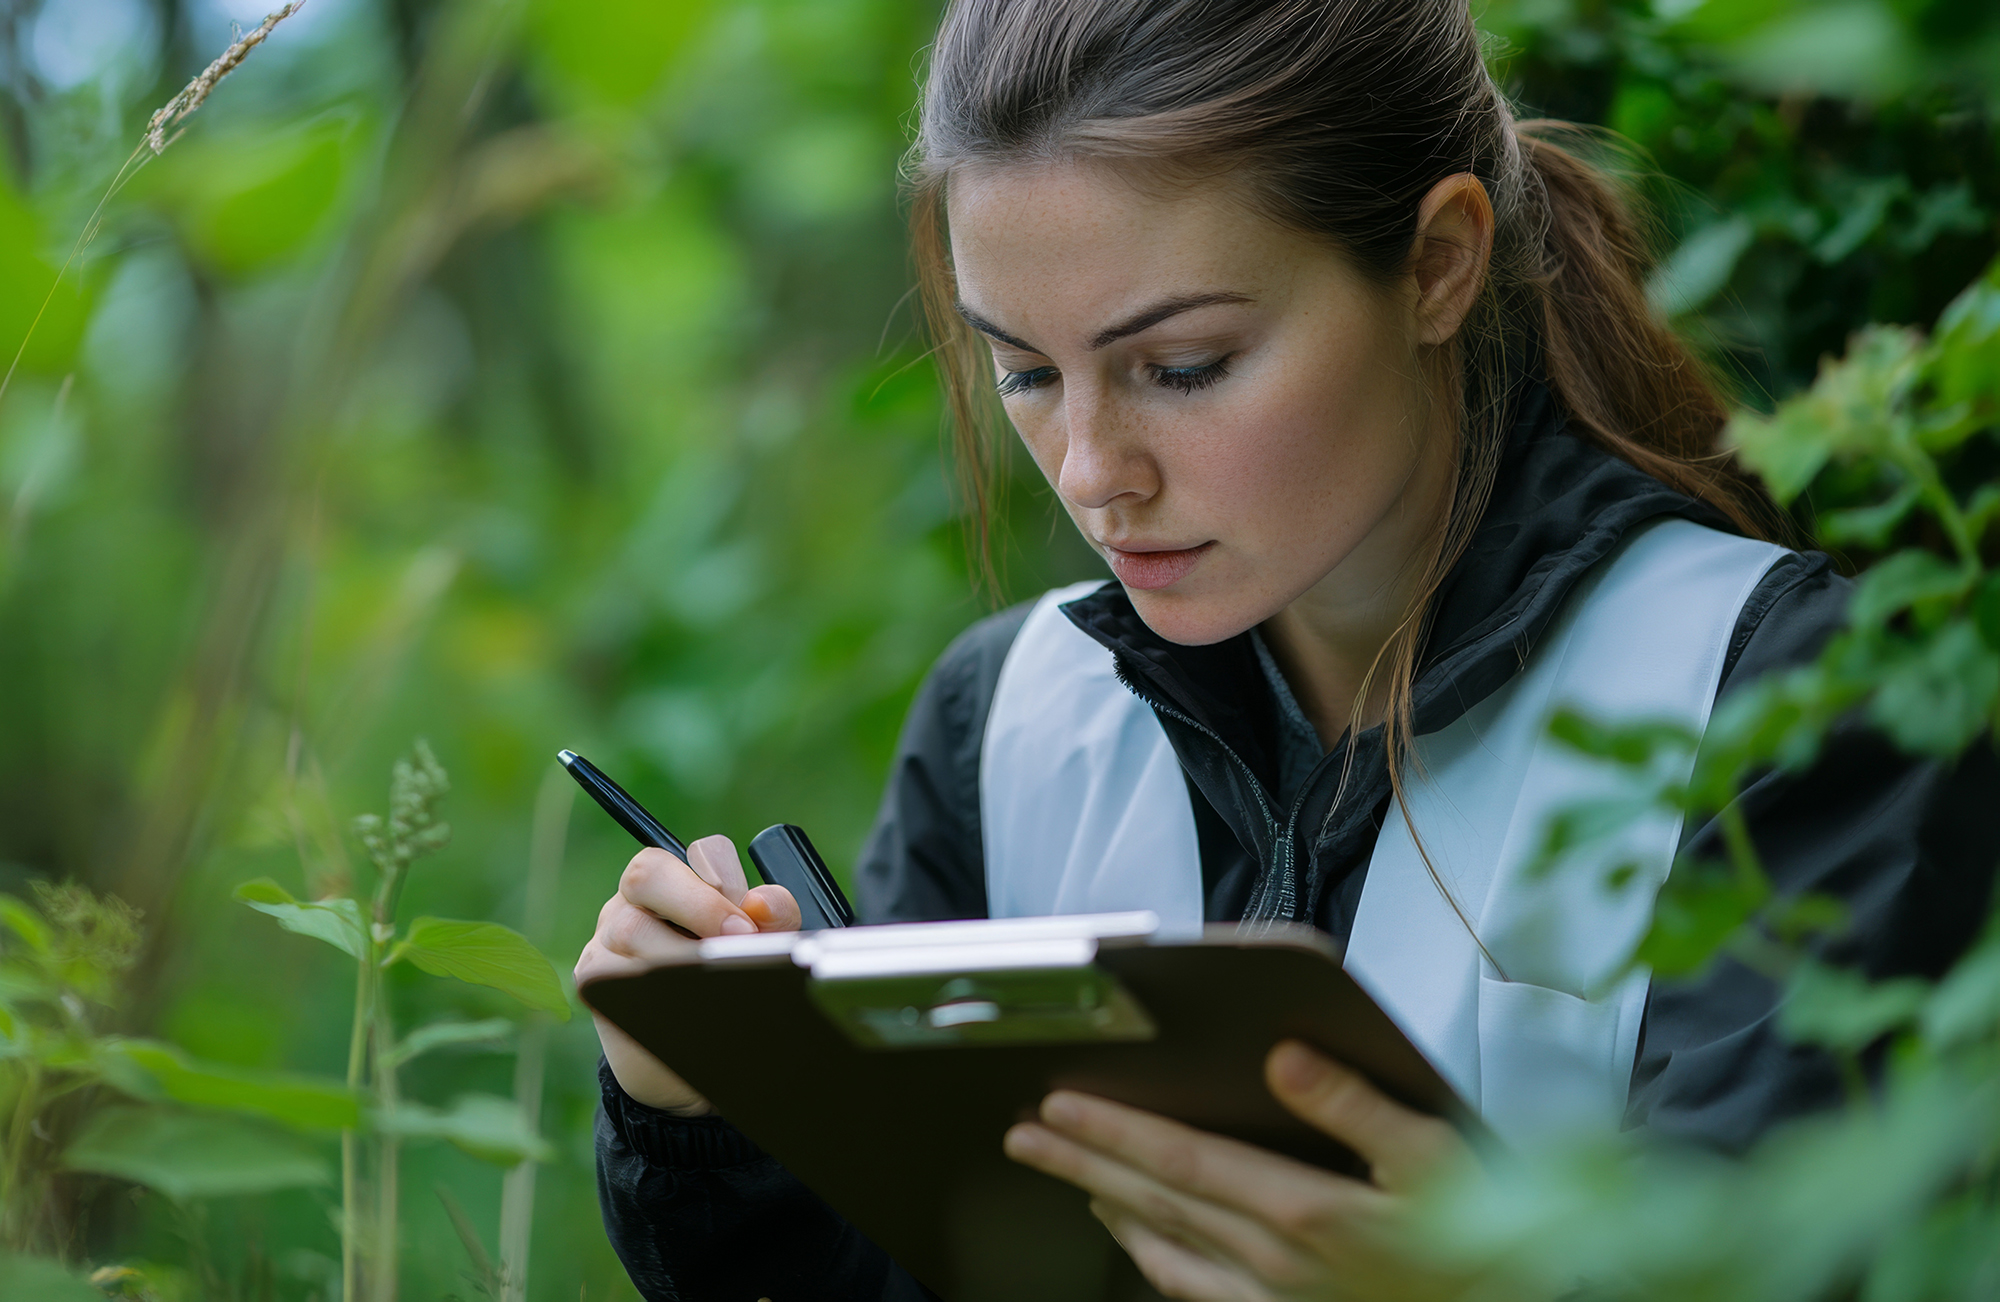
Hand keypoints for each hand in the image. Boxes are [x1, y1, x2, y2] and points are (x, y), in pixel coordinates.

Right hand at [574, 834, 800, 1113]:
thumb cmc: (725, 982)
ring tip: (719, 982)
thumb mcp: (759, 946)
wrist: (695, 1054)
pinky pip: (617, 979)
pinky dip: (658, 992)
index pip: (691, 852)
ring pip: (631, 930)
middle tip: (735, 940)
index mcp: (673, 883)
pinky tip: (689, 1008)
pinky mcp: (596, 986)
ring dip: (682, 955)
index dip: (721, 878)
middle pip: (647, 876)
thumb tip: (764, 903)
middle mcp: (632, 904)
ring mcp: (607, 943)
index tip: (748, 920)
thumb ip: (773, 917)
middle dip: (698, 904)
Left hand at [1002, 1041, 1475, 1300]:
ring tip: (1065, 1174)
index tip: (1060, 1104)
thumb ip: (1354, 1104)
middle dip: (1083, 1162)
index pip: (1182, 1161)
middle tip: (1026, 1134)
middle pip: (1156, 1202)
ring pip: (1165, 1249)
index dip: (1114, 1131)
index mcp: (1308, 1209)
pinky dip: (1154, 1263)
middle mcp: (1278, 1260)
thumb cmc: (1482, 1237)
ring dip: (1106, 1207)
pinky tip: (1137, 1244)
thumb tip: (1283, 1057)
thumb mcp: (1436, 1157)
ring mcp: (1277, 1301)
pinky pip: (1199, 1296)